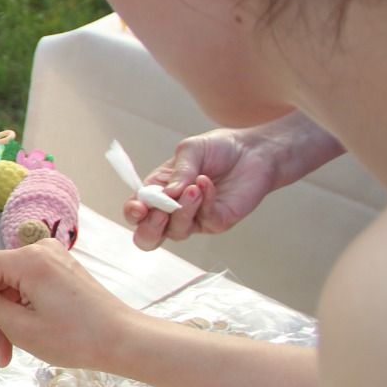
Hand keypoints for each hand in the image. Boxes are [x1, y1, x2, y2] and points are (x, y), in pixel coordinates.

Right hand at [0, 240, 135, 370]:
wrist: (125, 342)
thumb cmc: (76, 337)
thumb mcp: (22, 327)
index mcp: (27, 260)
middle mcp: (37, 253)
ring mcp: (50, 263)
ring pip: (7, 290)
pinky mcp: (58, 275)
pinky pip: (24, 292)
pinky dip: (15, 316)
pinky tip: (10, 347)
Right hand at [124, 128, 275, 250]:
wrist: (253, 151)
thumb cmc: (218, 149)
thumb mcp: (191, 150)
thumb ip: (178, 171)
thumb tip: (167, 194)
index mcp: (158, 191)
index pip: (136, 212)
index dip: (133, 213)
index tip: (139, 207)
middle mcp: (173, 210)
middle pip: (149, 237)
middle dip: (149, 229)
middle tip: (159, 212)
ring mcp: (195, 219)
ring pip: (177, 231)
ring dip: (181, 210)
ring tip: (193, 187)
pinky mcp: (218, 221)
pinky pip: (205, 219)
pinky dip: (203, 202)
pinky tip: (206, 183)